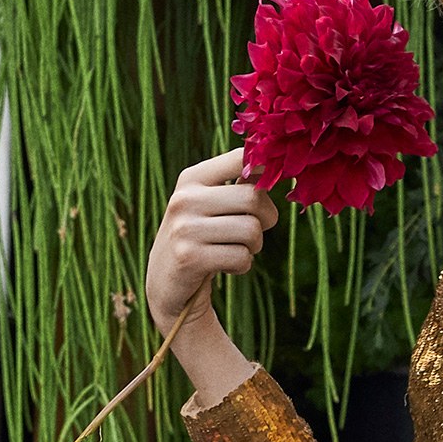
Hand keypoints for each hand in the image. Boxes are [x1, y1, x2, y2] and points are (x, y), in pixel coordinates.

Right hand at [147, 150, 276, 332]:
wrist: (165, 283)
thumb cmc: (200, 237)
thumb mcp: (211, 204)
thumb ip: (239, 184)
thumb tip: (277, 164)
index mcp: (192, 178)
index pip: (240, 158)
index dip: (267, 170)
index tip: (271, 185)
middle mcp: (185, 198)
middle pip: (253, 198)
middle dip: (266, 219)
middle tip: (254, 230)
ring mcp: (185, 228)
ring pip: (251, 231)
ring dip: (254, 246)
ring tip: (236, 248)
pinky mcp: (190, 258)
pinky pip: (242, 258)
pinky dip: (242, 265)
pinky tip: (225, 265)